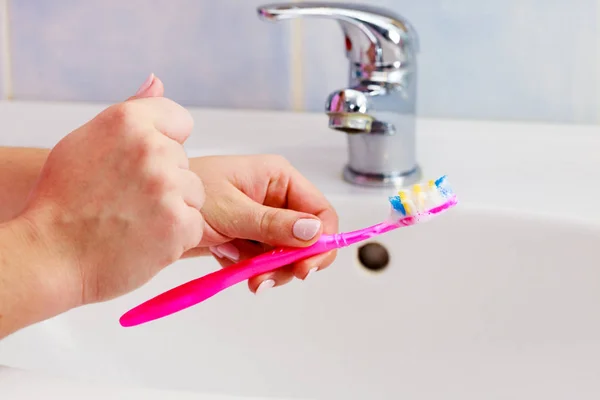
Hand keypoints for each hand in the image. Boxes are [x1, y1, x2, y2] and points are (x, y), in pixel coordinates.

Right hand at [19, 75, 204, 305]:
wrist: (52, 255)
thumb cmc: (64, 200)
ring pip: (194, 192)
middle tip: (126, 199)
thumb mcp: (87, 140)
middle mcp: (151, 148)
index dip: (164, 143)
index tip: (141, 164)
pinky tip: (144, 238)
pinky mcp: (180, 223)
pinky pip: (195, 223)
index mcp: (128, 121)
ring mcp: (168, 187)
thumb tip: (157, 80)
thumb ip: (131, 110)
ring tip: (135, 220)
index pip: (180, 120)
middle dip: (165, 180)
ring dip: (174, 207)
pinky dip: (176, 235)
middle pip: (184, 161)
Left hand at [187, 155, 338, 293]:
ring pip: (286, 254)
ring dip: (268, 268)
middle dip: (290, 261)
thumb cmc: (186, 194)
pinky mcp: (248, 236)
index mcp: (278, 178)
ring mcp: (262, 219)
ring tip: (243, 271)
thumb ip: (274, 224)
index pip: (320, 211)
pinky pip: (265, 260)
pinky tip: (233, 264)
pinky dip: (252, 268)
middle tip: (268, 278)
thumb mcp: (232, 210)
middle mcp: (275, 197)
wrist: (149, 211)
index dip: (321, 241)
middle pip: (306, 238)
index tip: (307, 267)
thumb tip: (314, 231)